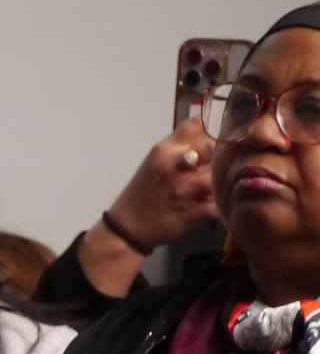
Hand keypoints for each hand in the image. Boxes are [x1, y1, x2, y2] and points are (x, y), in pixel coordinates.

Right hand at [106, 119, 216, 251]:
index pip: (198, 124)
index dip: (213, 125)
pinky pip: (222, 202)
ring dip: (225, 177)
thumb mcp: (155, 161)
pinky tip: (220, 202)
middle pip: (215, 144)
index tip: (221, 129)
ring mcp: (188, 189)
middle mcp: (177, 165)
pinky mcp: (196, 212)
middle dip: (222, 151)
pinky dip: (224, 202)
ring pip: (223, 172)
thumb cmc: (142, 193)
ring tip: (223, 182)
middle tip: (224, 159)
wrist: (127, 229)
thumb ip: (180, 144)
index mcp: (164, 150)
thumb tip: (207, 127)